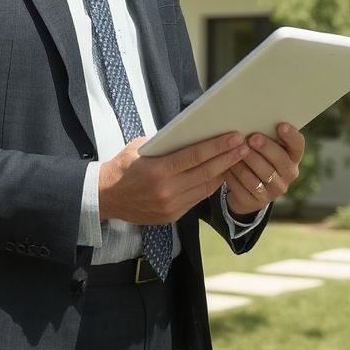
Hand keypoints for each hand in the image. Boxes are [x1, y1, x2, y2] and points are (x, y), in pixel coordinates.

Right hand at [98, 132, 248, 223]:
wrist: (105, 198)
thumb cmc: (123, 167)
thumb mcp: (140, 147)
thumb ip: (166, 143)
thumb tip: (192, 133)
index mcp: (158, 170)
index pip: (195, 156)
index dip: (218, 146)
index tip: (235, 137)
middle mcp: (166, 190)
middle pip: (206, 172)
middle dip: (228, 158)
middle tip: (245, 145)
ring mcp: (170, 206)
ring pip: (206, 187)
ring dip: (224, 172)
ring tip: (238, 158)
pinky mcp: (172, 216)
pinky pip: (198, 198)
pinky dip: (211, 185)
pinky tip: (221, 173)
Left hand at [223, 123, 304, 217]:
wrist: (248, 190)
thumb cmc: (257, 158)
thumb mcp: (264, 148)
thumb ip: (264, 136)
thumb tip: (251, 120)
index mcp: (292, 157)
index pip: (298, 145)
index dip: (291, 136)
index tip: (280, 126)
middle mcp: (289, 174)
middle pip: (280, 160)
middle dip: (266, 148)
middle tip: (252, 138)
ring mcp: (275, 190)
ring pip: (261, 174)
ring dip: (247, 161)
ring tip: (234, 151)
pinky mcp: (258, 202)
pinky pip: (246, 186)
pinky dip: (235, 175)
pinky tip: (227, 167)